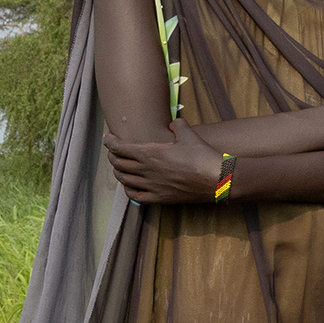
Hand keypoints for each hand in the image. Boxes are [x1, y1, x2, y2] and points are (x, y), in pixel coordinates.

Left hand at [105, 121, 228, 204]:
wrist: (216, 179)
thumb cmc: (202, 155)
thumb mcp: (189, 134)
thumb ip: (177, 126)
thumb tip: (173, 124)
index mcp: (150, 153)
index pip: (120, 148)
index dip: (110, 142)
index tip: (107, 138)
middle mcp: (146, 171)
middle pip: (118, 164)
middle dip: (112, 156)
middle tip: (112, 151)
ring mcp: (152, 186)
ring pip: (124, 180)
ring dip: (118, 172)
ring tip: (119, 167)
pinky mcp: (160, 199)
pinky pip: (136, 197)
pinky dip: (129, 190)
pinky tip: (130, 186)